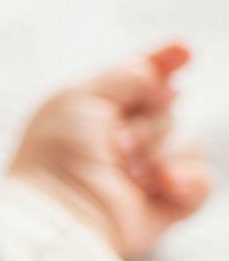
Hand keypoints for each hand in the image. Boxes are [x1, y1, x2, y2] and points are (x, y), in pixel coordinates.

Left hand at [9, 43, 212, 257]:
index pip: (140, 81)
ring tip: (126, 171)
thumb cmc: (58, 153)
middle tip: (113, 145)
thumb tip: (158, 73)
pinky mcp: (167, 202)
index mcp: (98, 111)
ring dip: (157, 152)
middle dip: (146, 123)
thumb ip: (125, 76)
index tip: (183, 50)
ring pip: (186, 142)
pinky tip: (159, 185)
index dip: (163, 63)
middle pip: (167, 109)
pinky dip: (183, 180)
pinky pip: (202, 179)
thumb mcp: (81, 98)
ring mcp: (147, 170)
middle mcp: (124, 138)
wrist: (61, 209)